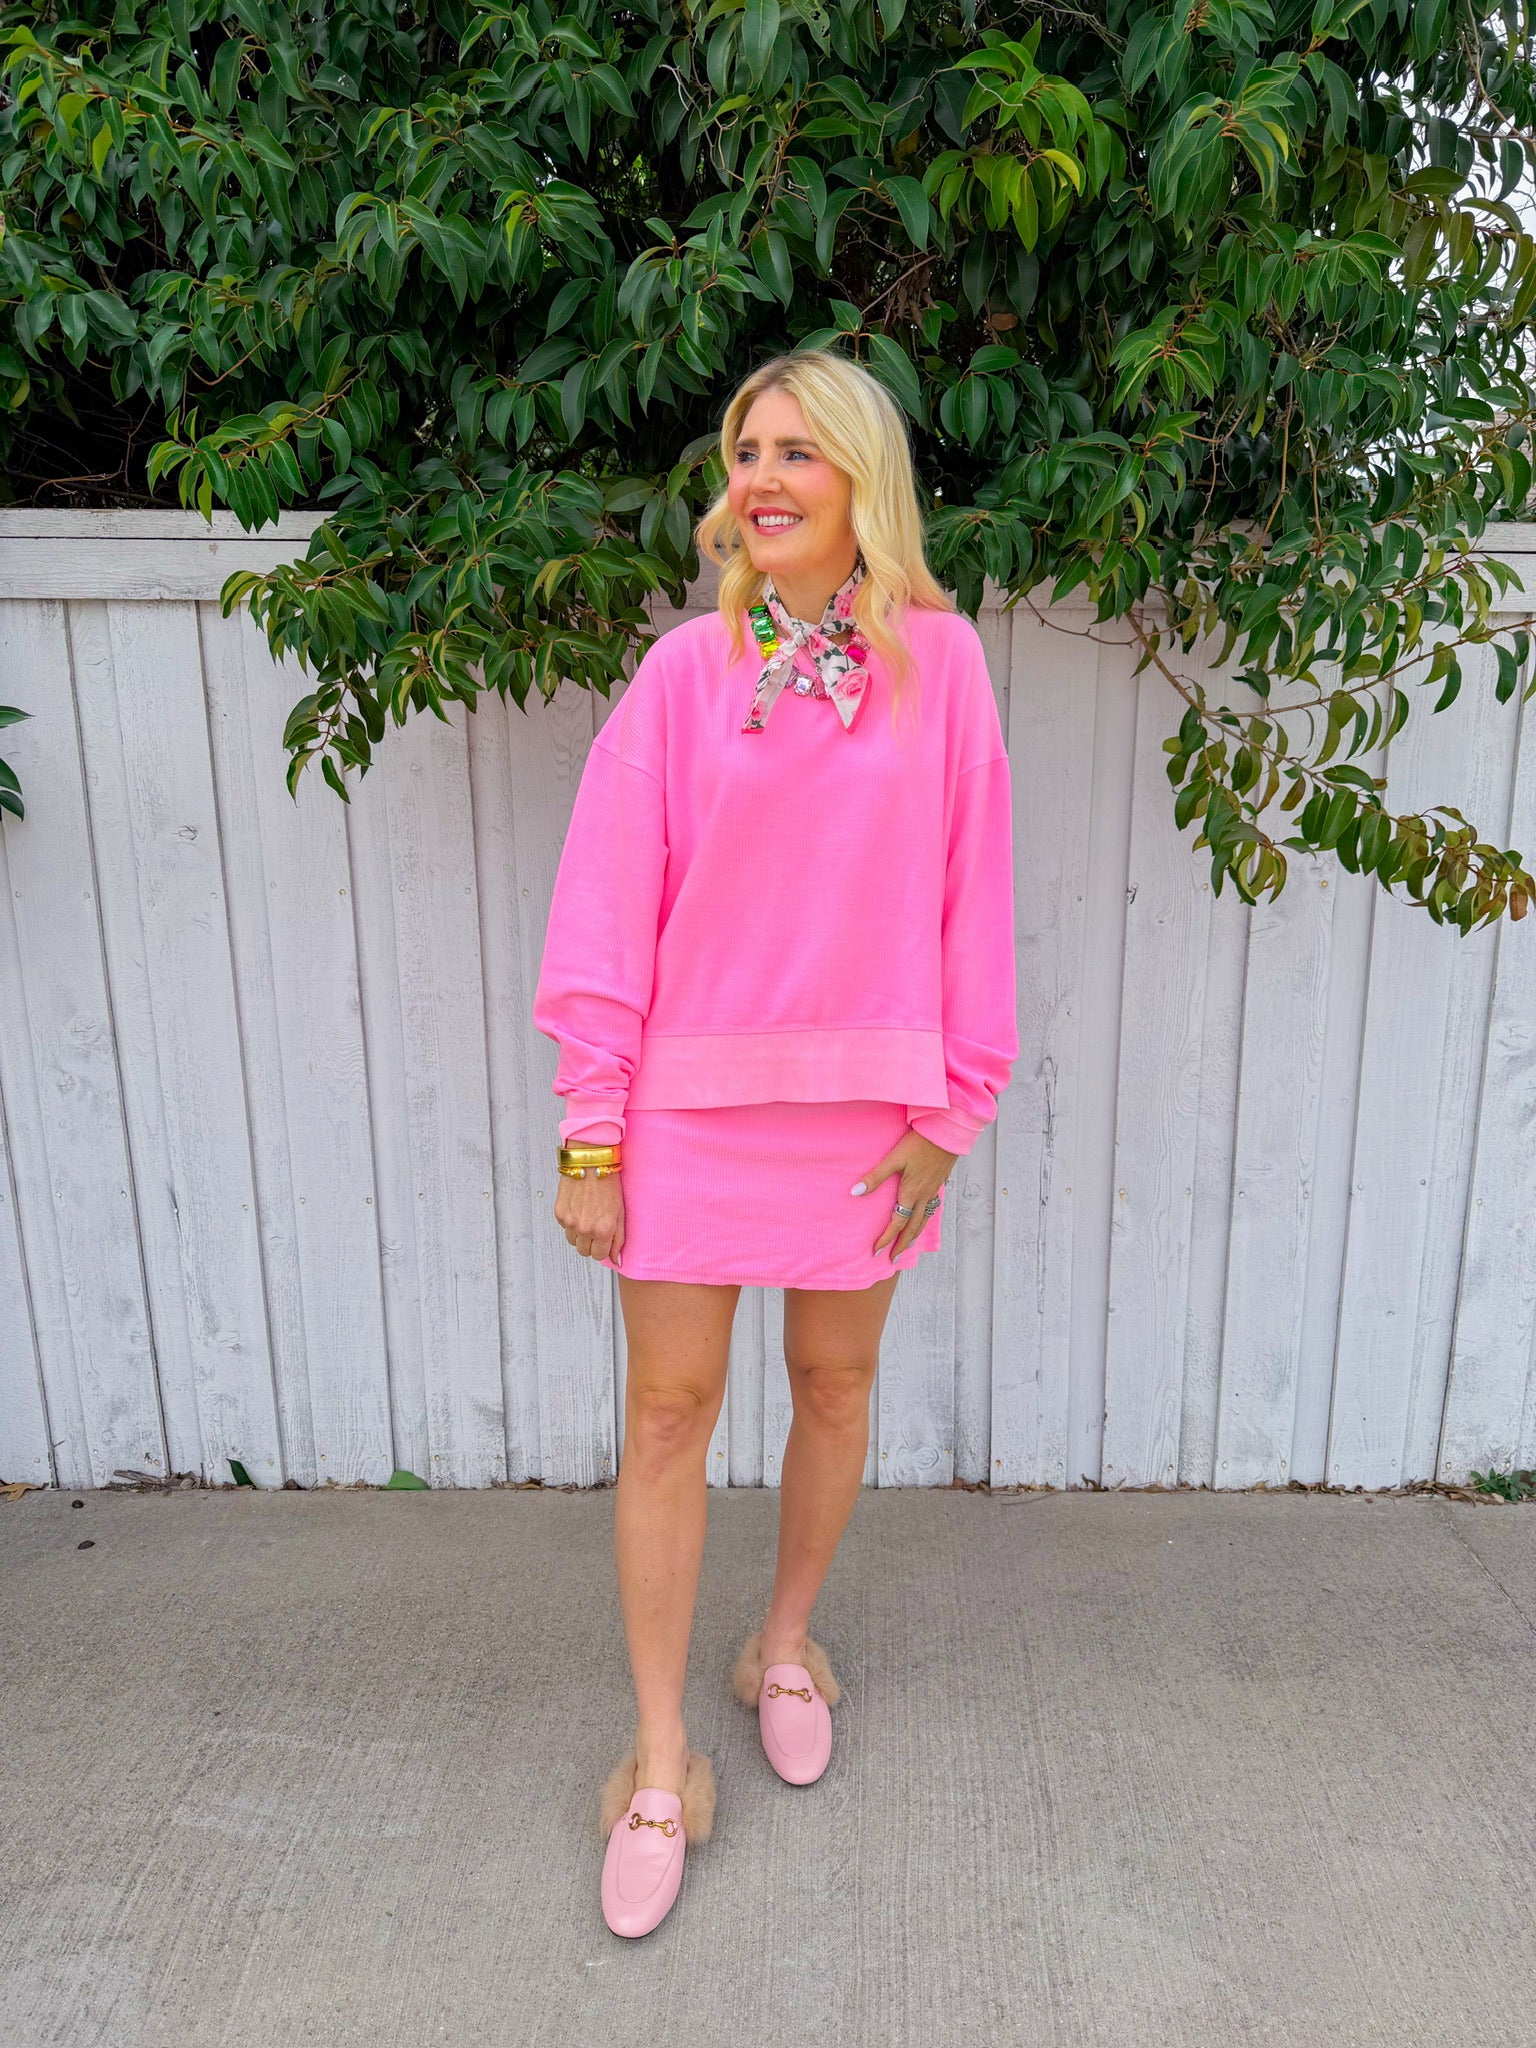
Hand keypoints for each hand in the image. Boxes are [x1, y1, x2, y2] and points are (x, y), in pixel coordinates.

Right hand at [554, 1166, 625, 1267]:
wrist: (591, 1161)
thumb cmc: (609, 1184)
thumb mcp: (621, 1213)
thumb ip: (619, 1239)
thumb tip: (616, 1262)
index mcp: (604, 1230)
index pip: (599, 1255)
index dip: (602, 1248)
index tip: (604, 1239)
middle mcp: (586, 1229)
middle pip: (584, 1252)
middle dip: (591, 1243)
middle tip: (596, 1227)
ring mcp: (570, 1222)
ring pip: (572, 1241)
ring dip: (579, 1234)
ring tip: (587, 1215)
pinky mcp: (559, 1213)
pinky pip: (564, 1227)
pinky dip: (570, 1222)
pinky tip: (579, 1207)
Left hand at [852, 1128, 956, 1261]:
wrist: (946, 1133)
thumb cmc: (919, 1144)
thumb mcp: (894, 1158)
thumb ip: (875, 1176)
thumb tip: (855, 1192)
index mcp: (911, 1193)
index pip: (897, 1222)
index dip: (886, 1238)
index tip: (877, 1251)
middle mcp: (923, 1196)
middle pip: (913, 1227)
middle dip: (902, 1244)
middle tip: (894, 1259)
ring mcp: (933, 1191)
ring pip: (924, 1220)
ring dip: (915, 1235)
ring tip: (908, 1245)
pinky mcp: (939, 1183)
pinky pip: (932, 1209)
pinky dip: (925, 1220)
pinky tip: (923, 1217)